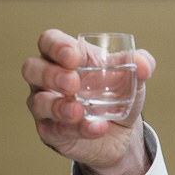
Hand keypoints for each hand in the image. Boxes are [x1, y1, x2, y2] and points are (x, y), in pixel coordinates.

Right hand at [22, 28, 155, 174]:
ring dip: (57, 106)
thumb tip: (143, 63)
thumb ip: (141, 64)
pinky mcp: (51, 132)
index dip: (55, 45)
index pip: (48, 41)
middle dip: (50, 74)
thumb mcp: (132, 77)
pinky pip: (55, 131)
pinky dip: (77, 129)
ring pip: (38, 102)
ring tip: (78, 110)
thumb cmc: (116, 94)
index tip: (73, 55)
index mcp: (64, 57)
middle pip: (32, 68)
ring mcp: (46, 107)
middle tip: (73, 82)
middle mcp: (47, 79)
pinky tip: (96, 128)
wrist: (121, 132)